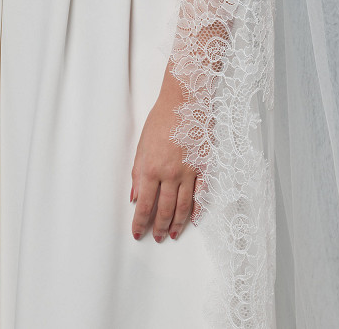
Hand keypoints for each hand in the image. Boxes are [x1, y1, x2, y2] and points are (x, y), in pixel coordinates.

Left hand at [130, 64, 198, 241]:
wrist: (185, 101)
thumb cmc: (162, 119)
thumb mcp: (142, 144)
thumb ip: (138, 173)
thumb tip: (135, 196)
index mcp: (151, 168)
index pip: (144, 205)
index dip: (140, 222)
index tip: (138, 233)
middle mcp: (170, 174)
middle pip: (164, 209)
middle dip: (158, 227)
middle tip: (155, 238)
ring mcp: (188, 172)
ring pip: (182, 206)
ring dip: (176, 223)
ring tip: (171, 234)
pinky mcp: (203, 167)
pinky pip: (200, 194)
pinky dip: (197, 209)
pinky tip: (193, 219)